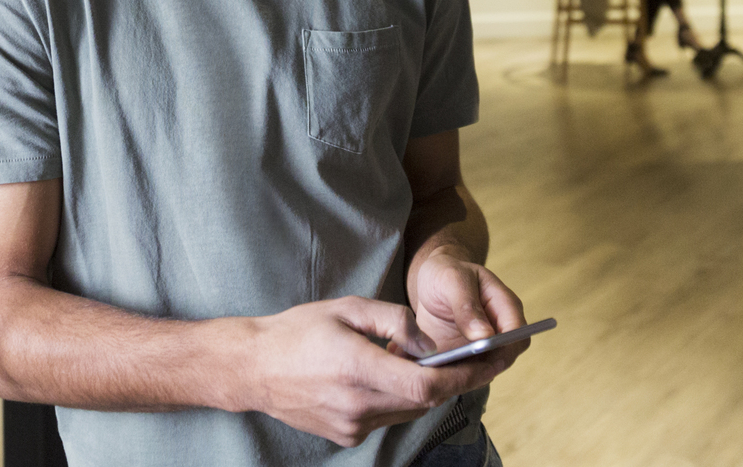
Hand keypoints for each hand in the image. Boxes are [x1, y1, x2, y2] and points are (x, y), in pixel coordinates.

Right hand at [241, 296, 503, 447]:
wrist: (252, 368)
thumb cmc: (299, 330)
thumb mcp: (349, 307)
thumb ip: (396, 321)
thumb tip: (430, 343)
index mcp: (358, 369)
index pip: (426, 384)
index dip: (463, 376)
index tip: (489, 362)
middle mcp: (357, 406)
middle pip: (424, 399)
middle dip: (456, 380)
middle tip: (483, 360)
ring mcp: (351, 426)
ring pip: (408, 409)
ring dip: (427, 388)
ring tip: (441, 362)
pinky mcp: (346, 435)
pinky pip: (388, 416)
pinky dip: (400, 396)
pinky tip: (395, 374)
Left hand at [409, 251, 528, 370]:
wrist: (431, 283)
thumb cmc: (445, 274)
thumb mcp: (452, 280)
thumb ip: (467, 305)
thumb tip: (485, 335)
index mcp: (505, 306)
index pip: (517, 335)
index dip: (504, 349)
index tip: (479, 354)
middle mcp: (500, 330)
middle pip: (504, 358)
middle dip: (480, 368)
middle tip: (449, 370)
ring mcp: (485, 347)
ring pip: (484, 372)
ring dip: (463, 376)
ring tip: (435, 374)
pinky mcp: (468, 359)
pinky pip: (465, 375)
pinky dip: (450, 378)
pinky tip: (429, 374)